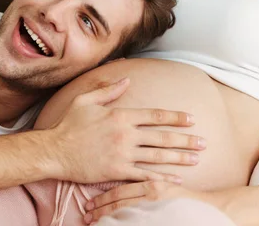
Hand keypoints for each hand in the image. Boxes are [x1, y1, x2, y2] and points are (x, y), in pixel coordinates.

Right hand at [47, 78, 205, 183]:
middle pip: (162, 136)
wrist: (54, 151)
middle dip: (185, 139)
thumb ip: (108, 89)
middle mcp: (125, 134)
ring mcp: (122, 154)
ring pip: (157, 156)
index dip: (175, 117)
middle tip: (203, 142)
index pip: (155, 115)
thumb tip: (127, 79)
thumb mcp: (85, 100)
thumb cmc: (68, 125)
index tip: (191, 119)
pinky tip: (176, 179)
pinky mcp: (116, 171)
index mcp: (120, 115)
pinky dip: (161, 177)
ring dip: (179, 158)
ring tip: (196, 159)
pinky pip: (144, 175)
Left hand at [83, 181, 201, 223]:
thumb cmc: (188, 198)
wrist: (211, 210)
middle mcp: (151, 196)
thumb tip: (128, 193)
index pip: (120, 191)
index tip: (90, 204)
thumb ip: (147, 187)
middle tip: (86, 215)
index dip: (103, 198)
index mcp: (152, 185)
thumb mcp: (167, 187)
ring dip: (106, 219)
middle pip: (118, 203)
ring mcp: (156, 209)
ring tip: (92, 224)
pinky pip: (135, 222)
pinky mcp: (160, 218)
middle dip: (100, 210)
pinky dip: (121, 224)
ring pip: (123, 215)